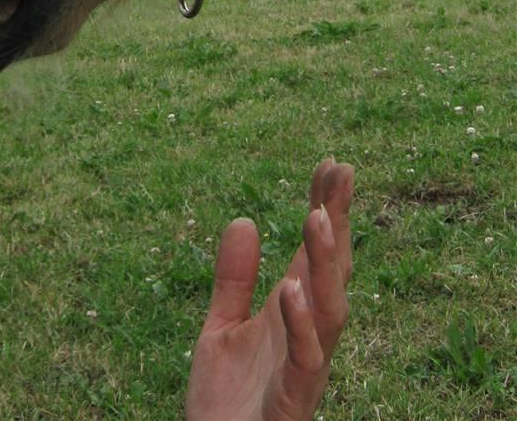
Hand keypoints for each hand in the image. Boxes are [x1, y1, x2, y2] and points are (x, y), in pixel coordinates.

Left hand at [186, 158, 352, 420]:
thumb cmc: (224, 405)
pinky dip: (302, 323)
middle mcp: (307, 336)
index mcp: (291, 315)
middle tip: (340, 173)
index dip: (325, 209)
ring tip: (316, 215)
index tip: (330, 164)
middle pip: (332, 272)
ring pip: (330, 310)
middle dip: (338, 223)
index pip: (314, 253)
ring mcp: (304, 369)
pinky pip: (306, 360)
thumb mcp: (220, 329)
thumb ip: (233, 280)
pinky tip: (292, 285)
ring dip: (325, 263)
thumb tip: (244, 220)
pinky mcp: (292, 402)